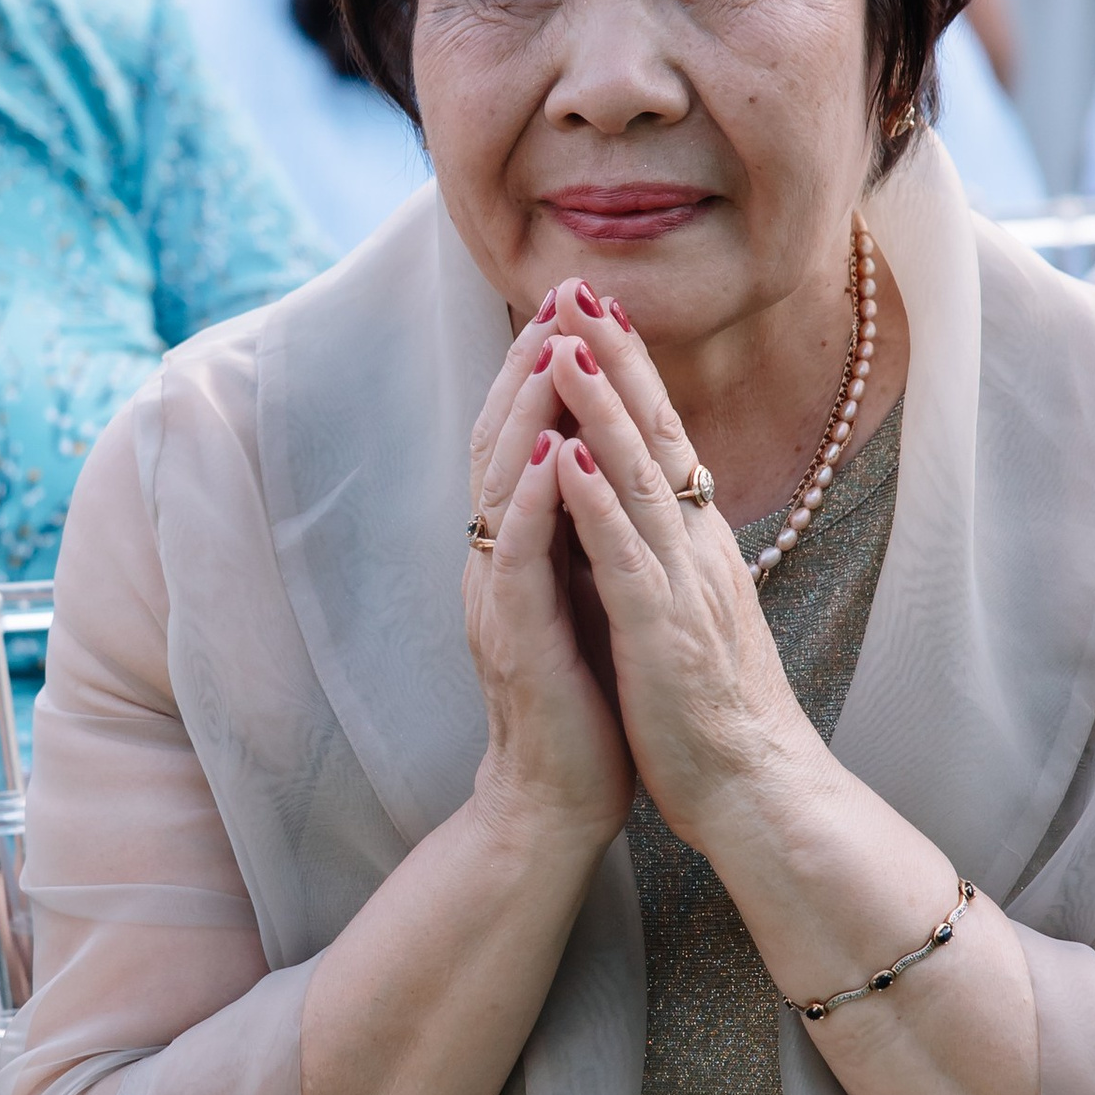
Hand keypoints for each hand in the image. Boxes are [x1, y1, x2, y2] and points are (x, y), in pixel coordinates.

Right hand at [463, 302, 636, 856]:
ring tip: (551, 347)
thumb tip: (599, 463)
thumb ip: (577, 530)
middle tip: (558, 293)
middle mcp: (495, 560)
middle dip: (530, 363)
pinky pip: (517, 559)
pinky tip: (549, 456)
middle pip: (500, 439)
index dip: (541, 366)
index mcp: (517, 546)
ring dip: (527, 412)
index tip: (575, 299)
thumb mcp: (582, 593)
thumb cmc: (581, 700)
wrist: (558, 801)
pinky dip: (530, 503)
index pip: (522, 435)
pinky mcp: (515, 641)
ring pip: (501, 486)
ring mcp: (498, 597)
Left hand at [539, 296, 819, 848]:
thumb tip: (646, 501)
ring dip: (601, 409)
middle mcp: (697, 547)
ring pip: (640, 478)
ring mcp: (684, 585)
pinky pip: (626, 556)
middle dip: (616, 358)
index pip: (662, 436)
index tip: (598, 307)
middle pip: (656, 433)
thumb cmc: (715, 708)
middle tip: (580, 286)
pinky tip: (566, 458)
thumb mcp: (689, 608)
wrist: (756, 790)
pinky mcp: (664, 632)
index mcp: (698, 542)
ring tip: (566, 345)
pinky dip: (596, 503)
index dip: (631, 370)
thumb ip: (667, 551)